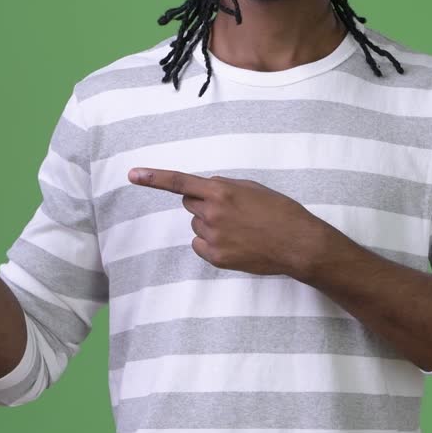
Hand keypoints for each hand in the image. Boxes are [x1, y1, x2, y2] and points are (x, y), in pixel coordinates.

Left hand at [127, 168, 329, 277]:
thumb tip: (206, 189)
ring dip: (210, 224)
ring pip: (197, 226)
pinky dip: (211, 243)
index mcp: (222, 191)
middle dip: (203, 204)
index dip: (154, 178)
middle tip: (230, 210)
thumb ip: (225, 187)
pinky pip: (200, 245)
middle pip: (190, 204)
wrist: (298, 244)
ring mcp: (213, 237)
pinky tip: (235, 243)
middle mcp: (213, 213)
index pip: (180, 182)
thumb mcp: (253, 188)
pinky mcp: (217, 258)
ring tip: (240, 229)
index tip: (133, 175)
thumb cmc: (280, 212)